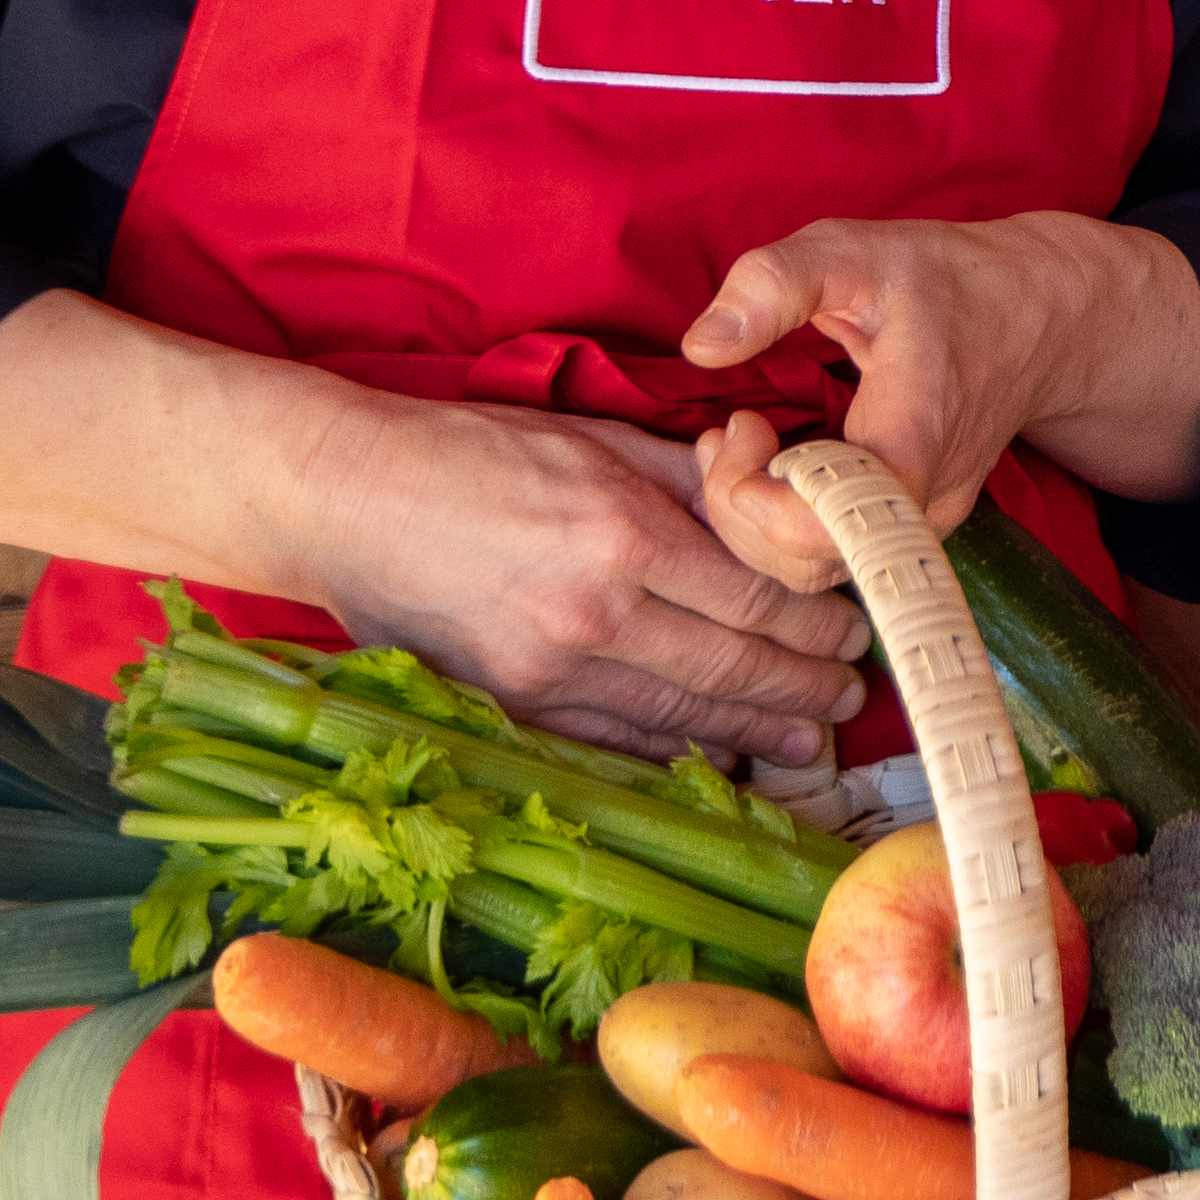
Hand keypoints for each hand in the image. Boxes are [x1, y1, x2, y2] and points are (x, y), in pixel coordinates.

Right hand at [304, 393, 869, 763]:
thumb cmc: (474, 454)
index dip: (815, 626)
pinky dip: (671, 753)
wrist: (346, 501)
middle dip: (803, 689)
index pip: (754, 599)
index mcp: (624, 536)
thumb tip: (771, 490)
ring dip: (752, 735)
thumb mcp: (596, 441)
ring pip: (677, 718)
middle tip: (852, 699)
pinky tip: (716, 758)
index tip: (853, 633)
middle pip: (729, 670)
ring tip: (806, 744)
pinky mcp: (509, 705)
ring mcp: (546, 671)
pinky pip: (610, 739)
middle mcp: (592, 614)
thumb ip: (689, 477)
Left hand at [676, 211, 1199, 588]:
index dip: (753, 497)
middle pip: (802, 566)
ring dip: (749, 523)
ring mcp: (922, 524)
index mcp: (913, 436)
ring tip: (740, 446)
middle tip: (731, 429)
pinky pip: (828, 560)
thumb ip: (775, 285)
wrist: (1041, 317)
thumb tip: (699, 347)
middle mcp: (924, 501)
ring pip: (809, 577)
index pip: (823, 526)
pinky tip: (768, 465)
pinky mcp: (912, 530)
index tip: (744, 422)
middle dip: (734, 507)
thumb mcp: (855, 252)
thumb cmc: (945, 281)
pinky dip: (777, 528)